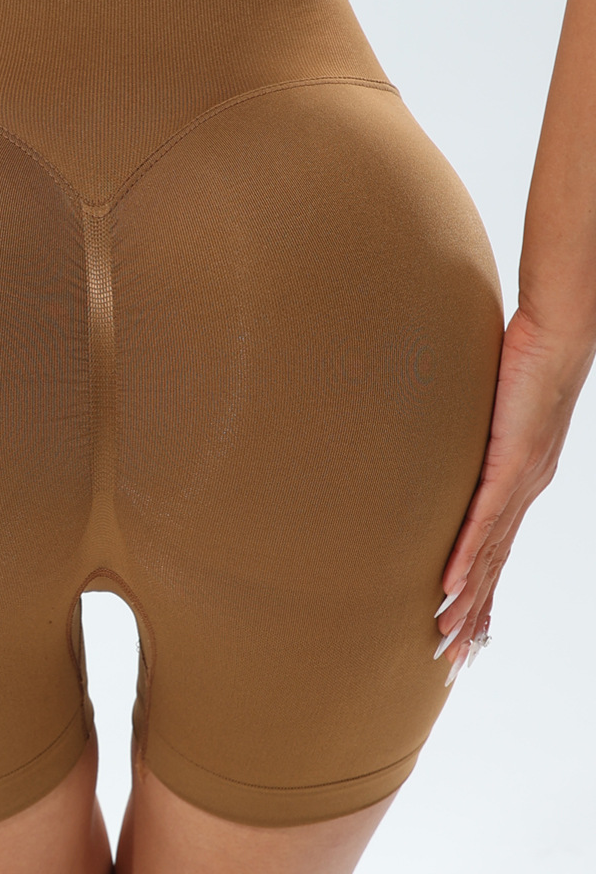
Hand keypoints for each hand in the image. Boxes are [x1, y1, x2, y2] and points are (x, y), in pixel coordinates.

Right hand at [434, 306, 594, 680]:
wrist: (558, 338)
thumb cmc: (524, 367)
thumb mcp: (489, 412)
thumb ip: (471, 438)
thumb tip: (439, 443)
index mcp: (519, 487)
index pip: (495, 554)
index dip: (479, 597)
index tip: (460, 630)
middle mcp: (522, 497)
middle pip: (491, 570)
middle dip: (470, 618)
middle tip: (447, 660)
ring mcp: (518, 485)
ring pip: (487, 557)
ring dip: (463, 601)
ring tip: (441, 636)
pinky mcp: (509, 466)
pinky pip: (482, 522)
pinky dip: (464, 558)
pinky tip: (448, 586)